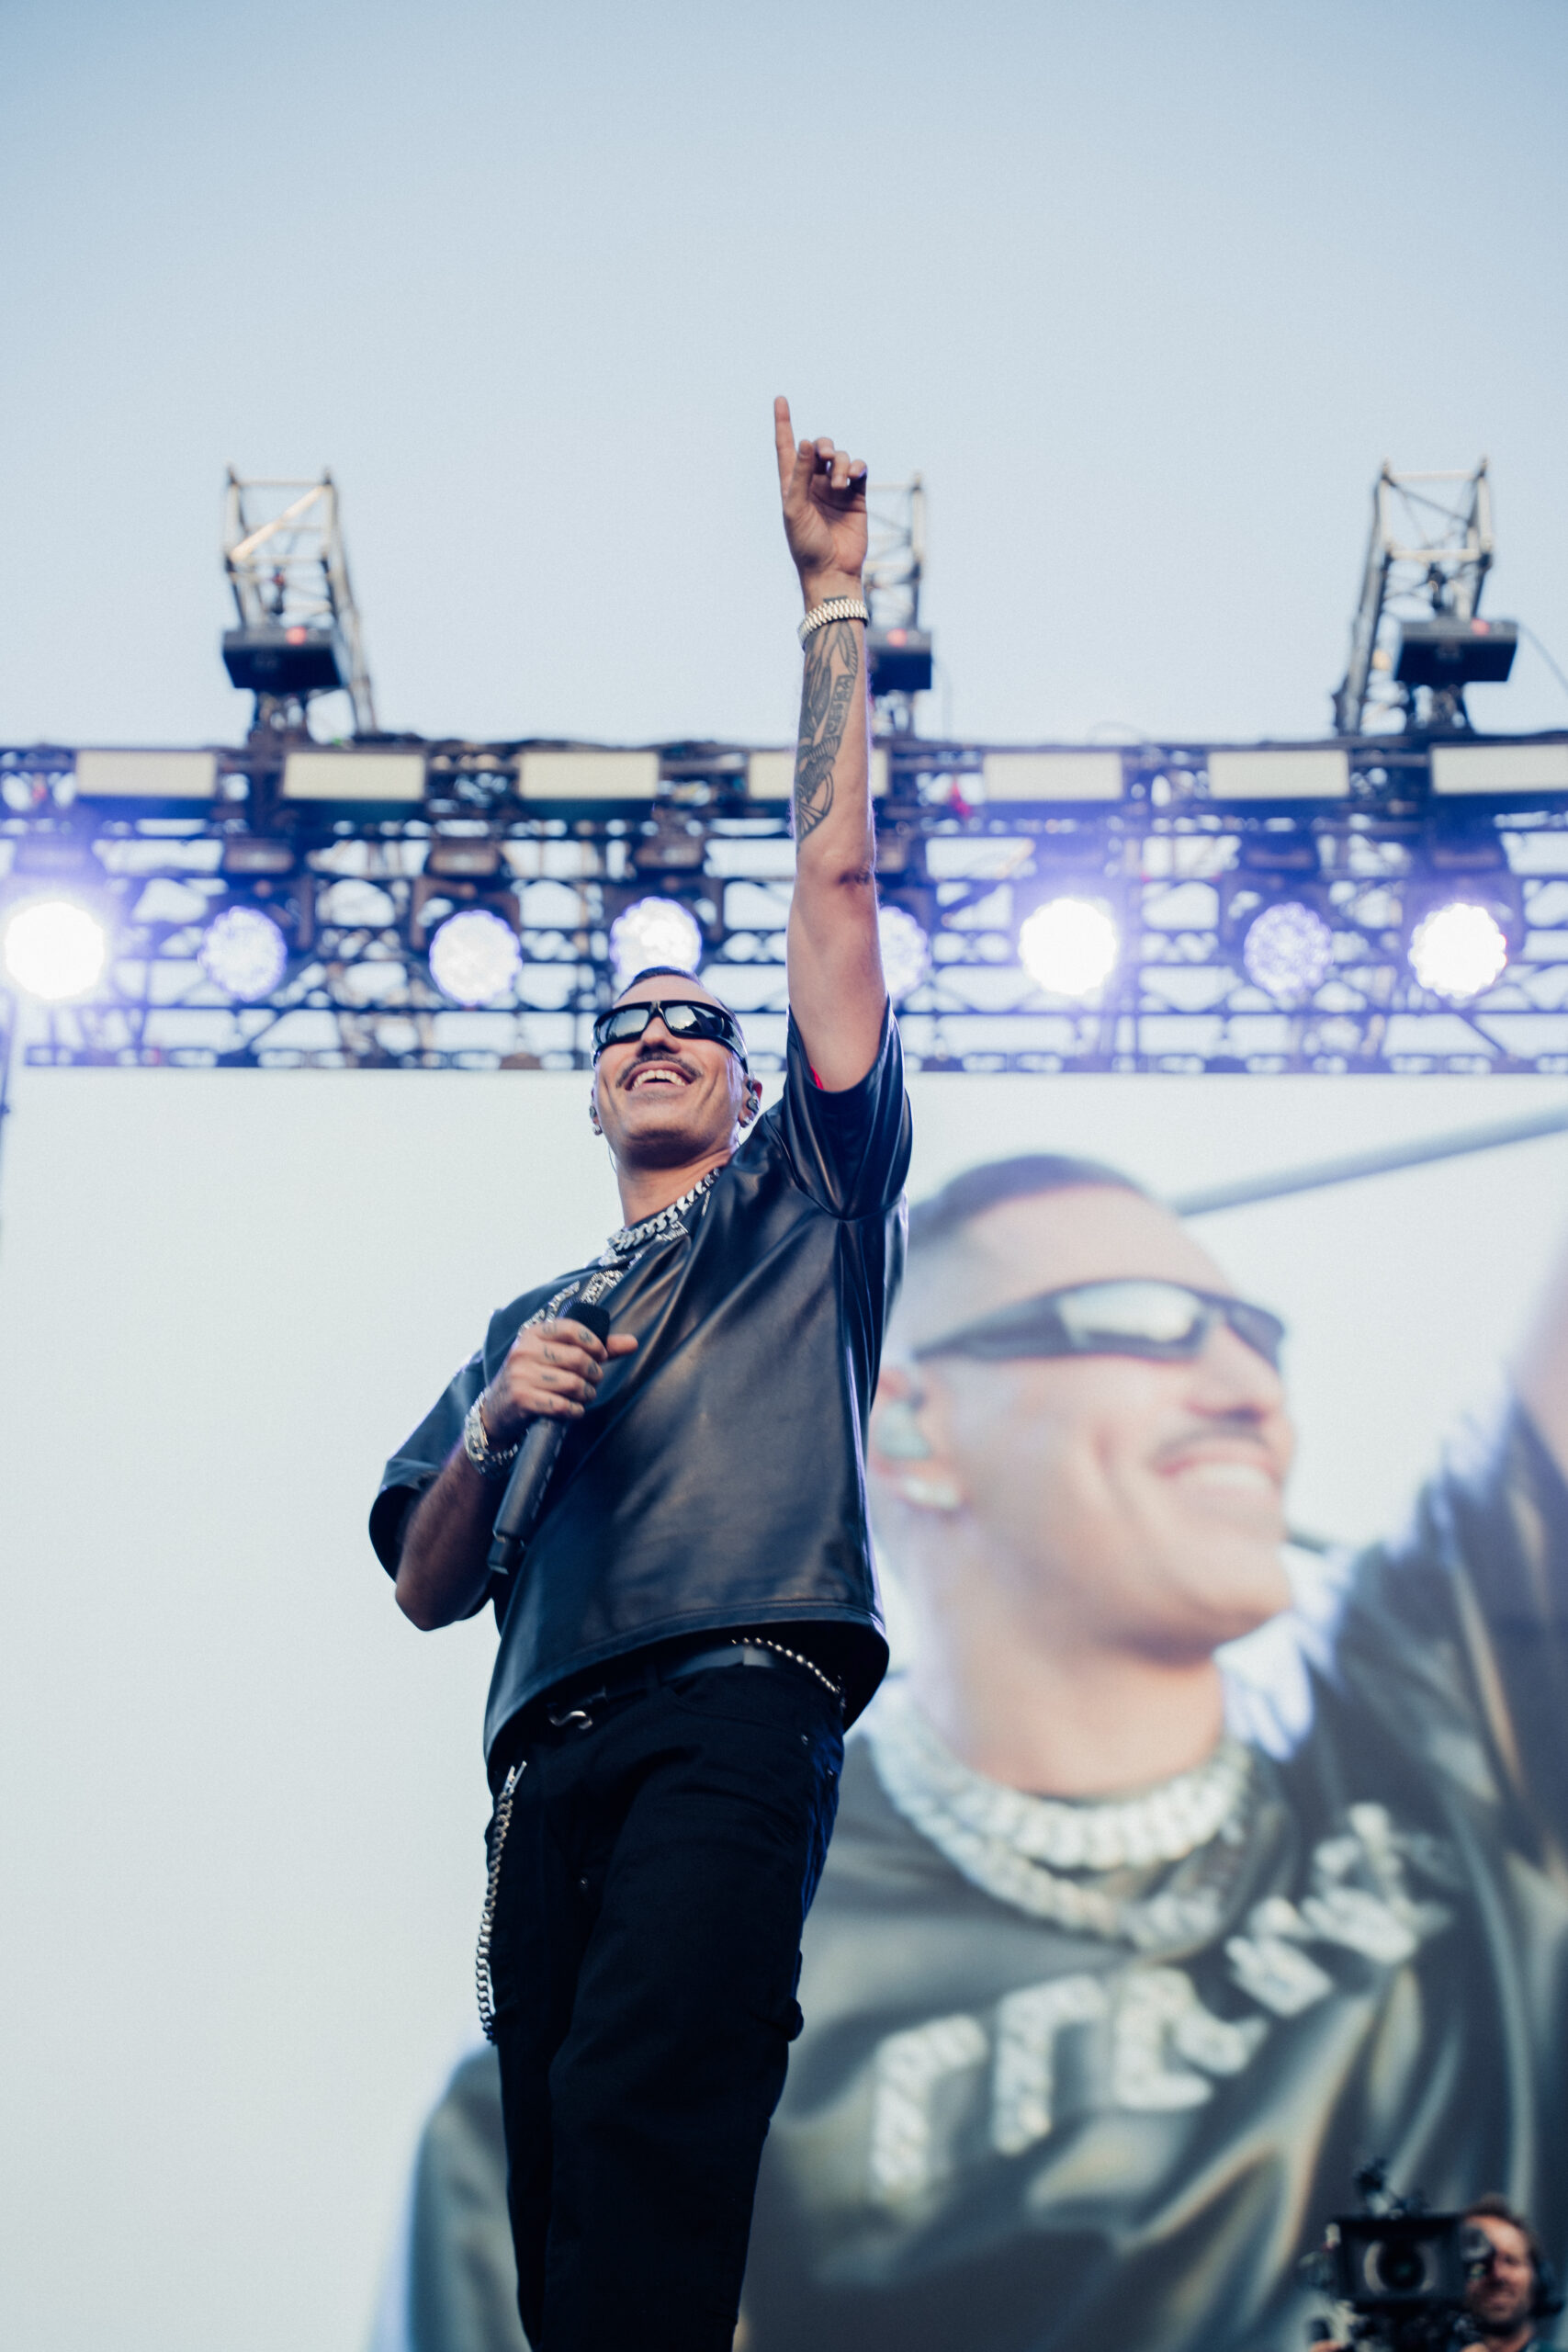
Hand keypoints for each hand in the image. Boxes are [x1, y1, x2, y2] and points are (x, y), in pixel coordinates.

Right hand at [481, 1317, 638, 1441]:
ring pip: (573, 1383)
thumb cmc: (533, 1379)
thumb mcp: (556, 1357)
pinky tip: (573, 1410)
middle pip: (578, 1359)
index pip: (572, 1329)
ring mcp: (521, 1375)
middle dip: (594, 1373)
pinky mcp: (521, 1399)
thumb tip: (633, 1342)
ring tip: (584, 1396)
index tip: (601, 1355)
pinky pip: (562, 1405)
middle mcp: (524, 1351)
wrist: (496, 1411)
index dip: (594, 1343)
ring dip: (586, 1394)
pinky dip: (575, 1410)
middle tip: (593, 1381)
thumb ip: (595, 1349)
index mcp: (533, 1334)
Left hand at [774, 395, 867, 604]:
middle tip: (827, 457)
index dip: (783, 424)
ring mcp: (836, 489)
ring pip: (842, 458)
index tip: (780, 399)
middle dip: (825, 446)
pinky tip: (854, 477)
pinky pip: (860, 470)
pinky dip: (858, 467)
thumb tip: (808, 442)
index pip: (786, 448)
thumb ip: (801, 475)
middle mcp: (814, 483)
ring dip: (842, 465)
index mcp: (793, 485)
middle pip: (821, 448)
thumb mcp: (795, 509)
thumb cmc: (805, 544)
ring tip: (840, 485)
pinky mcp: (856, 496)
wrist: (831, 570)